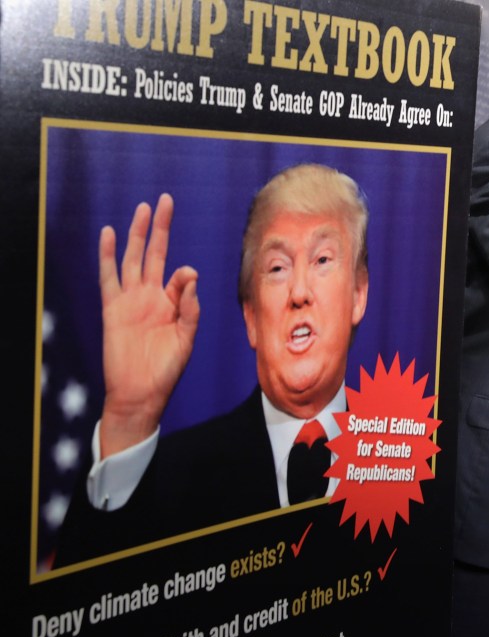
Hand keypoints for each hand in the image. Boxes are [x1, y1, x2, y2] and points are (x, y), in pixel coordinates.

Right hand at [98, 194, 199, 456]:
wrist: (141, 392)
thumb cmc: (167, 369)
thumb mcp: (186, 338)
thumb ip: (189, 307)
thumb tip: (189, 273)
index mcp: (173, 303)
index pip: (181, 276)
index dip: (184, 274)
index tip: (187, 277)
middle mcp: (152, 296)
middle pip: (155, 253)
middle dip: (161, 227)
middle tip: (165, 200)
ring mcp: (131, 299)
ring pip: (133, 258)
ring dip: (138, 233)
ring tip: (143, 208)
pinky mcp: (113, 307)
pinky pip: (108, 277)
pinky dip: (106, 255)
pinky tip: (108, 233)